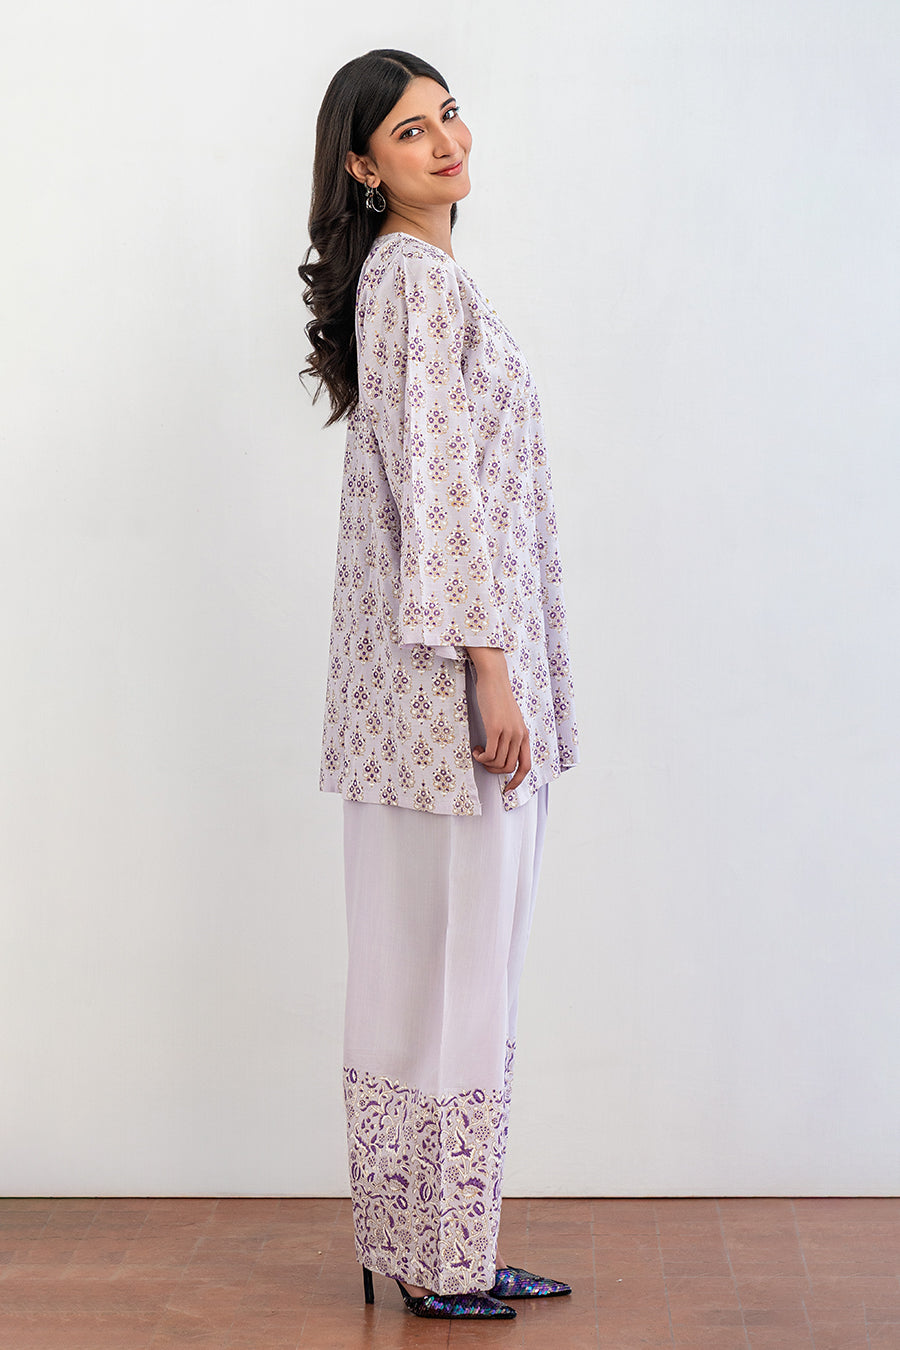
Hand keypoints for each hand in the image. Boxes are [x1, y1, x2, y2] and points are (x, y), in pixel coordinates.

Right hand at [466, 647, 530, 793]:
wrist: (494, 678)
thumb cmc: (498, 698)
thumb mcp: (510, 719)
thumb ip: (510, 734)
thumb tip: (502, 752)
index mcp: (524, 734)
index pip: (526, 765)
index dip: (517, 781)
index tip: (507, 789)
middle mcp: (519, 735)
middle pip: (509, 767)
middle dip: (494, 771)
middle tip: (484, 762)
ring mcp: (508, 732)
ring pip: (498, 762)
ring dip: (485, 763)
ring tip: (478, 752)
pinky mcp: (495, 728)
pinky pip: (490, 754)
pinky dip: (481, 757)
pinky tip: (475, 749)